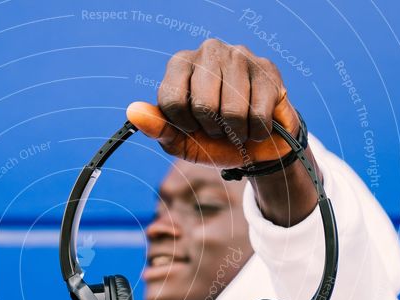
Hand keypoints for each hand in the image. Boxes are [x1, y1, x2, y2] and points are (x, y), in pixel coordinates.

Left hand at [127, 39, 299, 168]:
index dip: (183, 125)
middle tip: (218, 127)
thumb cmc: (213, 141)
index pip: (171, 100)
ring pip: (232, 110)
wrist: (256, 147)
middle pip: (203, 105)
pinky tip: (256, 125)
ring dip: (236, 132)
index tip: (192, 126)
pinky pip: (258, 113)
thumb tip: (133, 112)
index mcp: (180, 65)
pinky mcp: (267, 69)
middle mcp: (208, 51)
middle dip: (211, 129)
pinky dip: (256, 131)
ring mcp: (240, 56)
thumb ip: (157, 128)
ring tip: (238, 126)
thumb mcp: (180, 141)